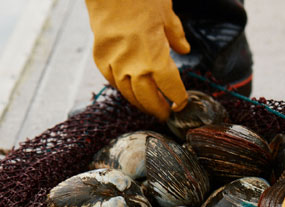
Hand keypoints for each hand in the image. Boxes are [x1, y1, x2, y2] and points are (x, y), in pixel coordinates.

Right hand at [85, 0, 190, 120]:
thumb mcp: (166, 13)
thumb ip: (175, 35)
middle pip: (148, 99)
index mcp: (156, 58)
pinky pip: (113, 82)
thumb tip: (184, 49)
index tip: (182, 103)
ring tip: (149, 107)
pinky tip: (130, 90)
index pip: (170, 88)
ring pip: (129, 94)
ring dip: (140, 103)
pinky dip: (123, 89)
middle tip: (165, 115)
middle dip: (158, 109)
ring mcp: (115, 65)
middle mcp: (134, 67)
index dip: (178, 99)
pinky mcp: (101, 60)